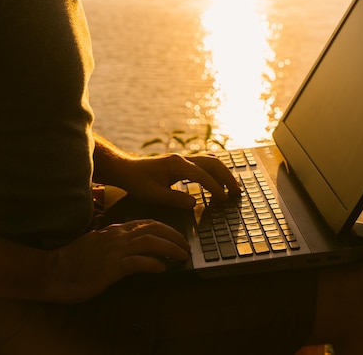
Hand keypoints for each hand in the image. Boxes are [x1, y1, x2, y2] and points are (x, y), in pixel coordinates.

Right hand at [47, 219, 189, 302]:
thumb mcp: (94, 245)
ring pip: (150, 241)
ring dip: (170, 248)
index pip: (145, 223)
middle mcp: (116, 236)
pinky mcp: (110, 267)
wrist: (51, 271)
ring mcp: (113, 250)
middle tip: (185, 246)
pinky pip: (138, 262)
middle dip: (174, 235)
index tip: (176, 236)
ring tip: (181, 256)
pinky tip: (161, 268)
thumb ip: (112, 242)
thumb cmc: (71, 262)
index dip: (165, 228)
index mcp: (113, 231)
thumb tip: (129, 247)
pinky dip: (153, 264)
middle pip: (152, 228)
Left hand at [115, 153, 240, 208]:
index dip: (215, 188)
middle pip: (213, 163)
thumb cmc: (136, 182)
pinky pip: (204, 163)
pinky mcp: (182, 162)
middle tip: (237, 192)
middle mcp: (183, 158)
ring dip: (223, 173)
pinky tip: (219, 182)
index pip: (203, 175)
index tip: (224, 200)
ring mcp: (183, 159)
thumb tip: (194, 203)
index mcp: (177, 165)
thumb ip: (174, 199)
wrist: (125, 169)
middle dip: (227, 177)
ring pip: (211, 161)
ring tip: (233, 188)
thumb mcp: (152, 194)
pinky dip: (215, 171)